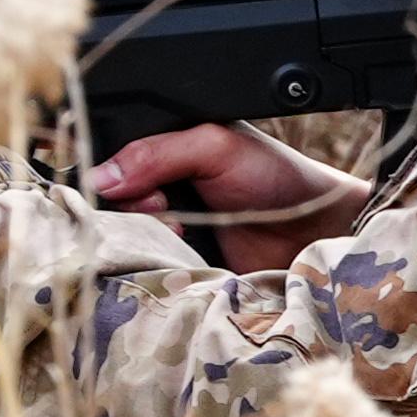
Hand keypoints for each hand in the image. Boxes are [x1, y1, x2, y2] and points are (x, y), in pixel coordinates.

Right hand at [88, 119, 378, 269]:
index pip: (104, 168)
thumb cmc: (275, 178)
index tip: (144, 186)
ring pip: (121, 240)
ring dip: (145, 236)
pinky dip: (156, 262)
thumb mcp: (216, 145)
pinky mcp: (172, 266)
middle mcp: (152, 192)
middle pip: (106, 207)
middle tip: (165, 205)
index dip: (111, 179)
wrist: (313, 231)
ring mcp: (161, 231)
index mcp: (157, 154)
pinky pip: (143, 271)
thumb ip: (158, 151)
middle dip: (130, 208)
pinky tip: (183, 251)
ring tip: (183, 229)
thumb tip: (102, 177)